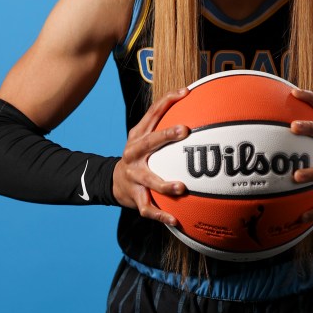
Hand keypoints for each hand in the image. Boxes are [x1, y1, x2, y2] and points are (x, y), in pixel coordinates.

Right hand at [112, 88, 189, 223]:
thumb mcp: (145, 139)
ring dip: (164, 184)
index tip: (186, 92)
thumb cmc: (139, 157)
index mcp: (138, 136)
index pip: (152, 113)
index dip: (167, 100)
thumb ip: (166, 127)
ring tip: (181, 187)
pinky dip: (161, 215)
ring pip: (149, 180)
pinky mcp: (135, 196)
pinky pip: (148, 208)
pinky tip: (175, 220)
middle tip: (184, 130)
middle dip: (166, 136)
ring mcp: (134, 176)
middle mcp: (133, 153)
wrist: (112, 181)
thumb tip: (200, 110)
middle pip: (149, 142)